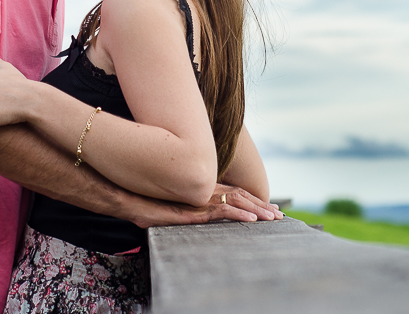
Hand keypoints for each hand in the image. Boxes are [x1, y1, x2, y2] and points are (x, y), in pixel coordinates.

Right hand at [129, 183, 282, 227]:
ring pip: (237, 201)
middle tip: (278, 214)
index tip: (267, 206)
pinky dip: (239, 214)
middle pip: (240, 195)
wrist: (129, 195)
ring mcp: (201, 197)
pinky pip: (222, 210)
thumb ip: (185, 206)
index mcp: (203, 188)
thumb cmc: (146, 199)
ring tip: (273, 219)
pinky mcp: (195, 206)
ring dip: (257, 210)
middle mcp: (205, 189)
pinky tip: (251, 220)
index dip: (252, 199)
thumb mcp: (171, 203)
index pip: (233, 192)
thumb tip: (189, 211)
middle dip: (261, 205)